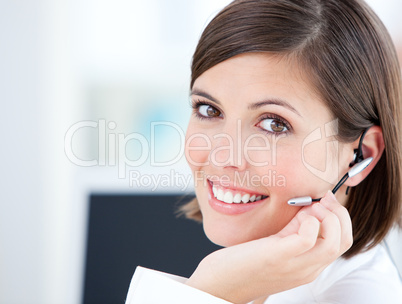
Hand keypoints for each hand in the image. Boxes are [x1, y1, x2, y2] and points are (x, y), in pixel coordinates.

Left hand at [185, 191, 352, 303]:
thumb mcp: (279, 245)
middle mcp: (307, 269)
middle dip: (340, 213)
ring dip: (329, 217)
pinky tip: (299, 215)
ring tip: (312, 207)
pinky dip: (310, 221)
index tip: (327, 200)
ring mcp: (294, 265)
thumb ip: (296, 230)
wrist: (222, 284)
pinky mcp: (278, 257)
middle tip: (324, 199)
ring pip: (334, 243)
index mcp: (309, 266)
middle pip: (344, 241)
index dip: (340, 217)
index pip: (343, 243)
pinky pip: (308, 238)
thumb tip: (311, 207)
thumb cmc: (247, 262)